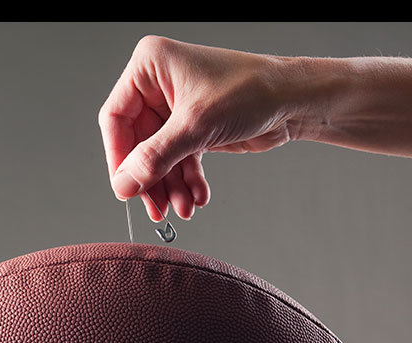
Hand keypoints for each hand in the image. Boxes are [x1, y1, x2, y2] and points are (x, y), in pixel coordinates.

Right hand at [98, 35, 301, 220]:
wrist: (295, 100)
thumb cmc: (252, 90)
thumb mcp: (196, 126)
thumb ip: (155, 157)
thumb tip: (124, 183)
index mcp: (150, 66)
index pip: (116, 117)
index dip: (118, 157)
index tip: (125, 188)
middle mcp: (159, 84)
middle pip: (137, 142)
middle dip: (151, 178)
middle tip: (155, 208)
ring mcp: (176, 107)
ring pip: (159, 156)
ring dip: (171, 185)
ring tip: (184, 208)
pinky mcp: (194, 127)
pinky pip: (180, 159)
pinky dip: (187, 180)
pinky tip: (197, 197)